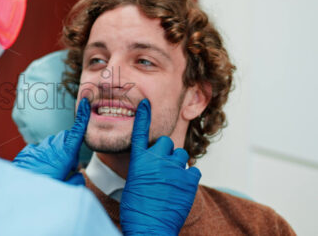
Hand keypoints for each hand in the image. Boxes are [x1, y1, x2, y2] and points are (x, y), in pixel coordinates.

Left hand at [12, 98, 90, 184]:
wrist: (16, 193)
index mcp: (64, 154)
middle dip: (69, 148)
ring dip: (56, 155)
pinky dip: (43, 158)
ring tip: (51, 173)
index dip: (82, 117)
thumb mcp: (67, 189)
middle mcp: (51, 146)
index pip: (76, 131)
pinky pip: (40, 151)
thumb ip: (77, 180)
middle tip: (68, 167)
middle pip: (65, 139)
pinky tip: (39, 172)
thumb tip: (77, 174)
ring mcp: (38, 148)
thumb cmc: (44, 191)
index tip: (84, 103)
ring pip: (52, 146)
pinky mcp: (27, 152)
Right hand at [120, 99, 201, 234]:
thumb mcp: (133, 185)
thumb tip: (151, 168)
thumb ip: (143, 170)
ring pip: (182, 155)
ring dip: (178, 163)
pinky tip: (181, 189)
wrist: (150, 229)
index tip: (146, 103)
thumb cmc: (136, 211)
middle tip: (163, 166)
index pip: (140, 132)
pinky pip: (193, 171)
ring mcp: (174, 169)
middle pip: (166, 142)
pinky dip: (189, 177)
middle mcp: (157, 160)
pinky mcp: (189, 181)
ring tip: (172, 179)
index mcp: (139, 161)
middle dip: (166, 151)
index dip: (143, 116)